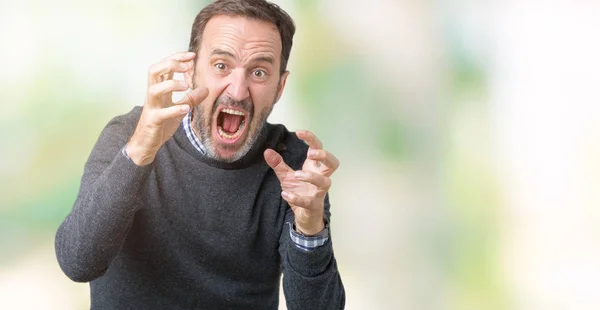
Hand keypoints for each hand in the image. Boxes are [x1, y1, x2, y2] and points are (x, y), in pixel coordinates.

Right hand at [127, 51, 208, 165]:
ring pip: (154, 89)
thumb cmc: (161, 124)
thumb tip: (206, 89)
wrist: (146, 143)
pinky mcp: (153, 121)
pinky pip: (162, 113)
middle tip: (186, 67)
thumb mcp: (179, 109)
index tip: (192, 55)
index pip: (164, 67)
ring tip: (186, 85)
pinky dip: (174, 109)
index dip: (177, 58)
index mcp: (159, 89)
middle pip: (154, 71)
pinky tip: (185, 109)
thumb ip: (191, 99)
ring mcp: (152, 107)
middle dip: (170, 64)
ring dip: (171, 84)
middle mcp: (153, 95)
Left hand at [264, 130, 339, 234]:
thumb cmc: (299, 192)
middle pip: (333, 163)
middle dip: (324, 156)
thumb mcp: (286, 176)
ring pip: (325, 182)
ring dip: (312, 177)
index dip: (311, 139)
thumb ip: (278, 164)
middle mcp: (320, 177)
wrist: (304, 215)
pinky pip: (309, 201)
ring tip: (296, 175)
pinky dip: (296, 197)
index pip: (318, 148)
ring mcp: (319, 192)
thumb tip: (267, 151)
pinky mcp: (314, 205)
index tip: (299, 132)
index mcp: (314, 167)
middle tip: (310, 154)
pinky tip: (285, 194)